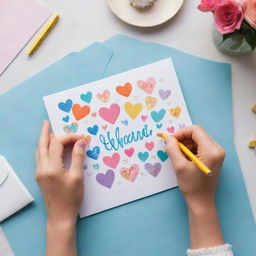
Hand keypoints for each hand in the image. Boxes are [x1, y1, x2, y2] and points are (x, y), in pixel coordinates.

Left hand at [36, 120, 86, 255]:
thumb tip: (80, 142)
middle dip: (45, 132)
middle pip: (42, 145)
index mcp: (51, 167)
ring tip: (48, 131)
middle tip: (46, 122)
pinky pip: (40, 158)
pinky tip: (50, 148)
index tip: (81, 138)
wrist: (60, 216)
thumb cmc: (71, 198)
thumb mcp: (77, 177)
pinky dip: (45, 149)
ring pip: (39, 151)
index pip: (57, 144)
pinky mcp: (41, 176)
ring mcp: (40, 172)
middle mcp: (42, 168)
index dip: (69, 137)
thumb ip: (77, 157)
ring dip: (44, 140)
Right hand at [166, 125, 224, 248]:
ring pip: (199, 140)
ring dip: (186, 144)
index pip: (196, 130)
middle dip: (183, 138)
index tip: (171, 140)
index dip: (181, 133)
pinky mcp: (214, 158)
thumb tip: (168, 138)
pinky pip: (201, 147)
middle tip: (172, 147)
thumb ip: (173, 149)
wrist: (201, 202)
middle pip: (198, 134)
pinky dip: (191, 149)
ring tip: (178, 154)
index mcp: (211, 150)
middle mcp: (217, 149)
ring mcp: (217, 154)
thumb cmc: (191, 186)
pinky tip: (184, 158)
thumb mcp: (179, 166)